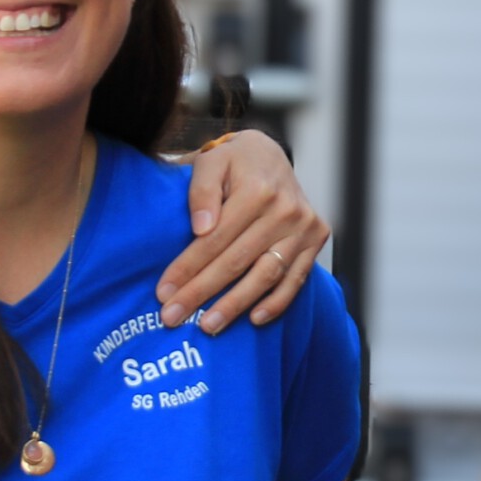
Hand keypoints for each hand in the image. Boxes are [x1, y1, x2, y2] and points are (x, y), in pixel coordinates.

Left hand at [157, 131, 328, 333]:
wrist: (270, 155)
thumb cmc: (233, 162)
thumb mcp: (210, 162)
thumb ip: (201, 192)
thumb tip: (201, 229)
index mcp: (257, 190)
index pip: (215, 239)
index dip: (187, 268)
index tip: (164, 293)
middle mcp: (285, 210)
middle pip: (237, 261)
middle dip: (202, 292)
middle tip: (173, 317)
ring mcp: (304, 227)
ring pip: (266, 275)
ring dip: (236, 304)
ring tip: (208, 325)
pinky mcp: (316, 239)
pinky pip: (296, 279)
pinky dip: (277, 302)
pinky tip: (254, 319)